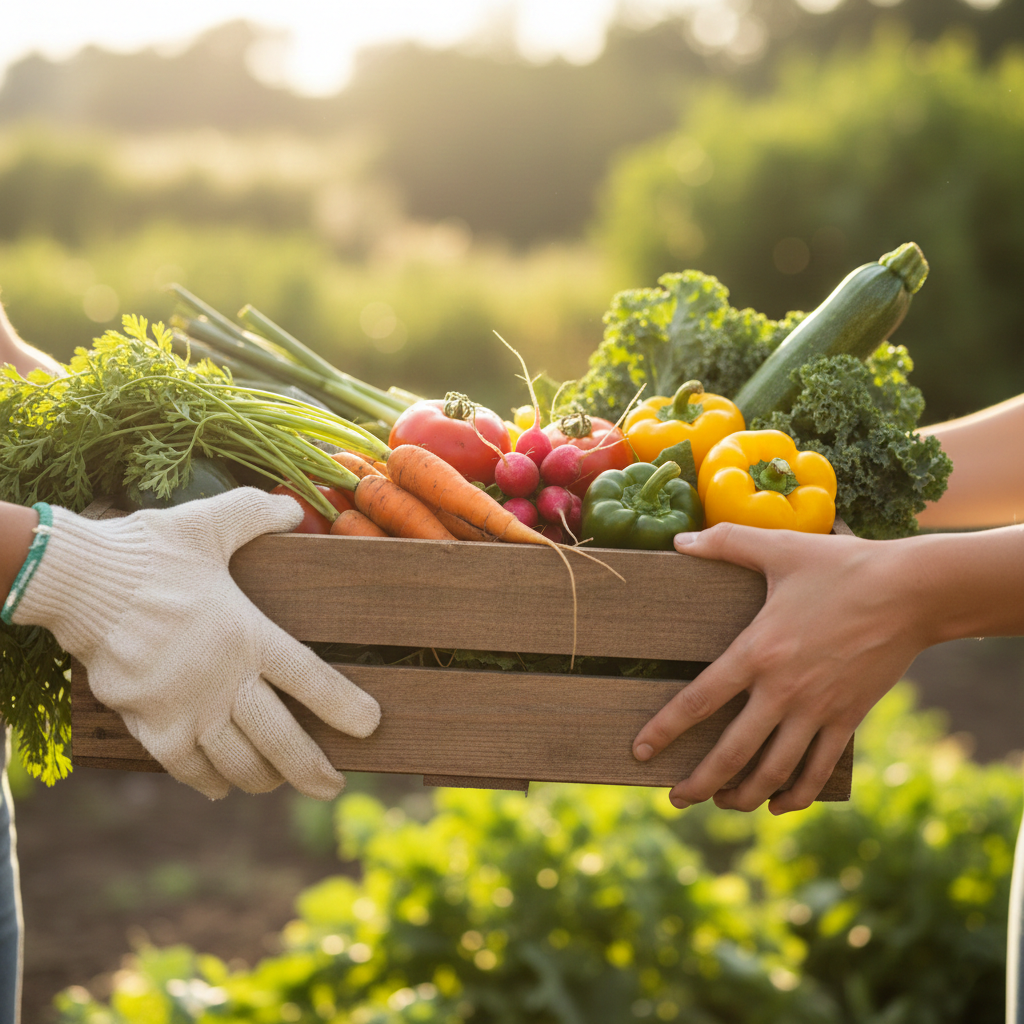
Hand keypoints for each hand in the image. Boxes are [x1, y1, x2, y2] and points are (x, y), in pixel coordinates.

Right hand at [10, 489, 379, 799]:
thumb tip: (293, 506)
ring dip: (263, 779)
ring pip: (238, 763)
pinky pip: (187, 768)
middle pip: (282, 740)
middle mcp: (225, 680)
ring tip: (278, 782)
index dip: (345, 707)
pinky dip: (207, 781)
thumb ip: (257, 514)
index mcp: (250, 635)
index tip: (370, 725)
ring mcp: (187, 708)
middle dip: (313, 769)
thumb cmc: (151, 551)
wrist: (81, 581)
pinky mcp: (151, 723)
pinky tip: (219, 788)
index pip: (312, 679)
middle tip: (332, 786)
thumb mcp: (211, 522)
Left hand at [631, 524, 926, 813]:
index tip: (640, 750)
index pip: (698, 701)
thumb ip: (725, 541)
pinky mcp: (848, 719)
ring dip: (743, 796)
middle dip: (699, 783)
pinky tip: (779, 804)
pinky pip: (818, 769)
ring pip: (774, 771)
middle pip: (732, 753)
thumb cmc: (842, 567)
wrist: (912, 592)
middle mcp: (783, 690)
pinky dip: (797, 794)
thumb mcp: (779, 547)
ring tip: (721, 803)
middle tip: (676, 798)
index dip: (665, 730)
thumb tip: (679, 538)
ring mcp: (817, 710)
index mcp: (757, 651)